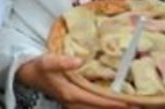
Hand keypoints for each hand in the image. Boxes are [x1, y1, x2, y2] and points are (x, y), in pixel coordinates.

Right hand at [16, 54, 139, 108]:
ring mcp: (73, 103)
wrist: (27, 74)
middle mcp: (73, 102)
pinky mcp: (73, 101)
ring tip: (129, 106)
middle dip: (116, 108)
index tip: (129, 103)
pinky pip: (91, 107)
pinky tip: (112, 103)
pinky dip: (102, 106)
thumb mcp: (47, 61)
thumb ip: (62, 61)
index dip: (113, 103)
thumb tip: (80, 61)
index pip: (96, 101)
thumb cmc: (38, 66)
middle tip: (137, 106)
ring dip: (110, 108)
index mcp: (70, 94)